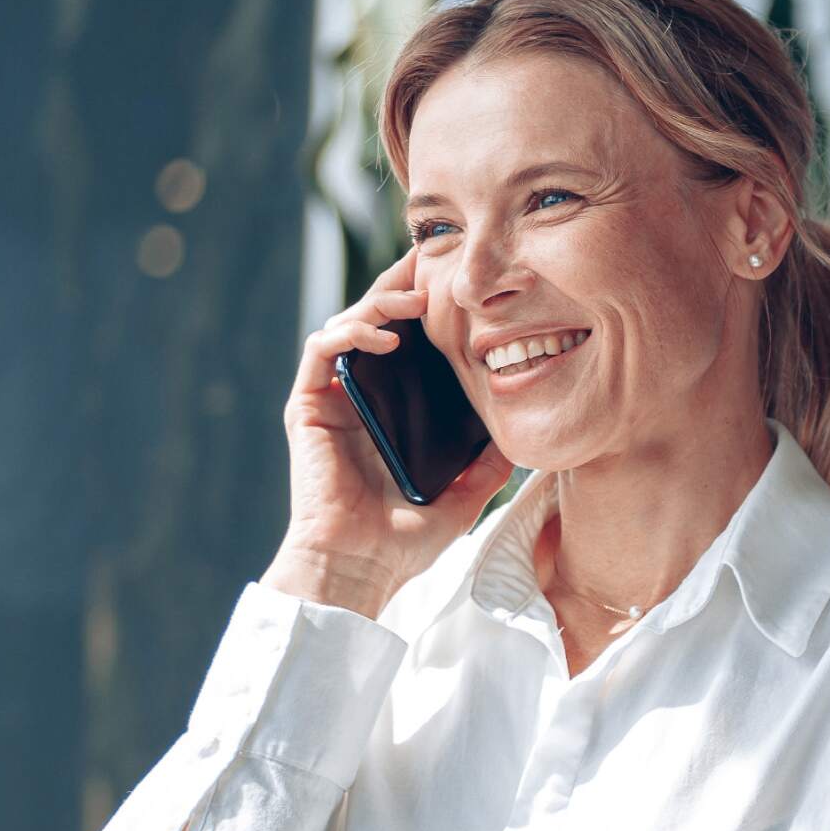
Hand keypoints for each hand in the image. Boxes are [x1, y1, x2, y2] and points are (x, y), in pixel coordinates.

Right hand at [261, 246, 514, 617]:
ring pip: (347, 323)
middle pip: (376, 321)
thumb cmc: (403, 541)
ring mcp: (331, 399)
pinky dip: (350, 333)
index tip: (460, 282)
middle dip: (403, 286)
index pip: (408, 343)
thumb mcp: (464, 496)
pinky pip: (321, 350)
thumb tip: (521, 436)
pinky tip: (385, 337)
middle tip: (435, 262)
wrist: (358, 568)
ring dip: (379, 302)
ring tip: (416, 299)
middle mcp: (360, 397)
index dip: (427, 307)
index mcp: (392, 410)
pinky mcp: (307, 407)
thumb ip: (489, 464)